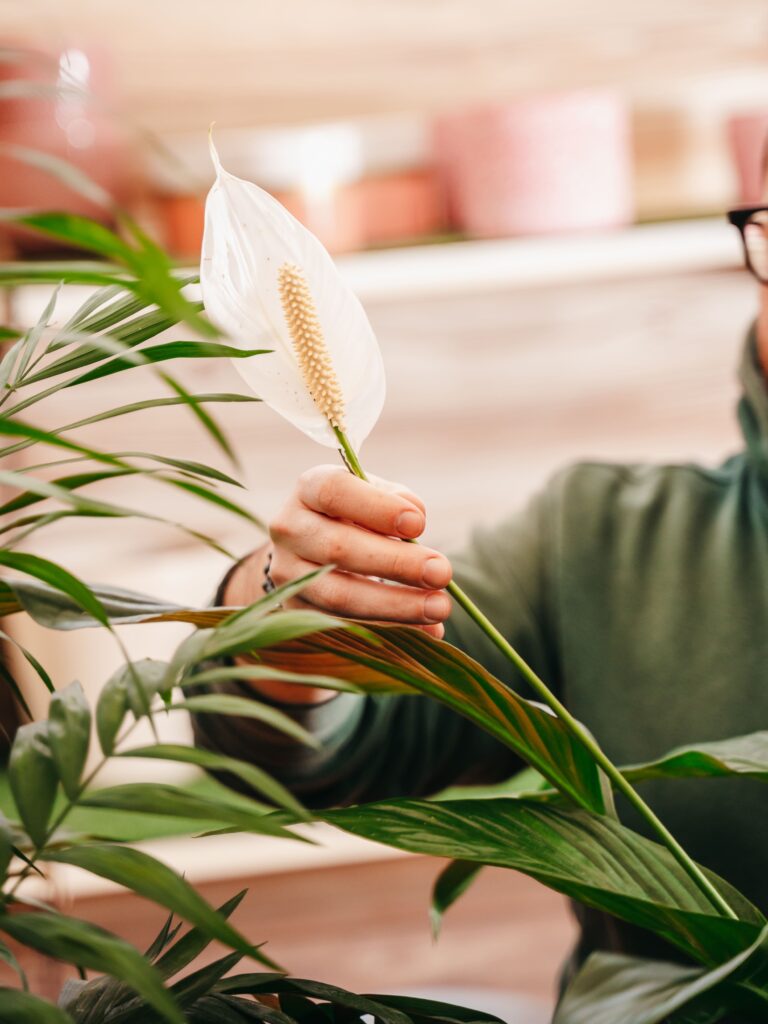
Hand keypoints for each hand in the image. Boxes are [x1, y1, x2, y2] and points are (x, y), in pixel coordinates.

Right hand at [224, 465, 452, 703]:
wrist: (312, 548)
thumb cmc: (356, 513)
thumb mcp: (374, 496)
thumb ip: (397, 501)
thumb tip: (417, 524)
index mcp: (308, 489)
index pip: (335, 492)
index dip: (377, 508)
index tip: (419, 525)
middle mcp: (289, 529)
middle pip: (339, 549)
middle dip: (396, 564)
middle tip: (441, 573)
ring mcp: (286, 574)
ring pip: (338, 595)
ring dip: (394, 605)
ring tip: (439, 607)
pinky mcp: (297, 610)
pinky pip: (343, 625)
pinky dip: (387, 629)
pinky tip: (425, 628)